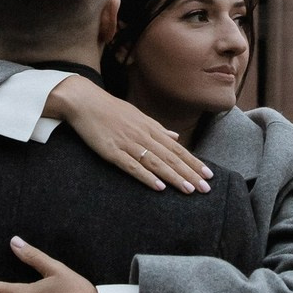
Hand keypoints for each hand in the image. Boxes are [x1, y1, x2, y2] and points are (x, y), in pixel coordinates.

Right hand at [44, 76, 211, 193]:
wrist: (85, 102)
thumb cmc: (111, 110)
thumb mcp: (138, 116)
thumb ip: (158, 128)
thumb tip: (176, 136)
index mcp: (150, 127)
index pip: (177, 148)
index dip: (193, 162)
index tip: (208, 174)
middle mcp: (143, 135)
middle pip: (171, 157)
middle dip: (190, 173)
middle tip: (206, 188)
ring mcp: (128, 143)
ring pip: (156, 163)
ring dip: (174, 177)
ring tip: (189, 190)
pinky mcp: (112, 152)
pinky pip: (132, 167)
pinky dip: (147, 177)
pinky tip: (159, 186)